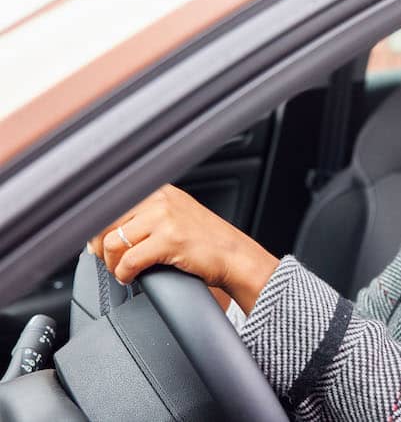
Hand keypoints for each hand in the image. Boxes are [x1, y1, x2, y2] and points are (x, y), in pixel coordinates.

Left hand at [87, 184, 278, 312]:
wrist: (236, 257)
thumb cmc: (208, 242)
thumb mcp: (177, 215)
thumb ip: (148, 214)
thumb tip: (110, 227)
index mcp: (160, 191)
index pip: (111, 204)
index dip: (97, 228)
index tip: (97, 244)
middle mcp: (161, 200)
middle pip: (106, 222)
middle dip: (101, 247)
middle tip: (109, 262)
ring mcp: (166, 218)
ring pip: (113, 242)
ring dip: (112, 263)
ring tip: (122, 271)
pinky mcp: (170, 240)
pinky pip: (129, 260)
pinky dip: (124, 274)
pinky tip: (130, 278)